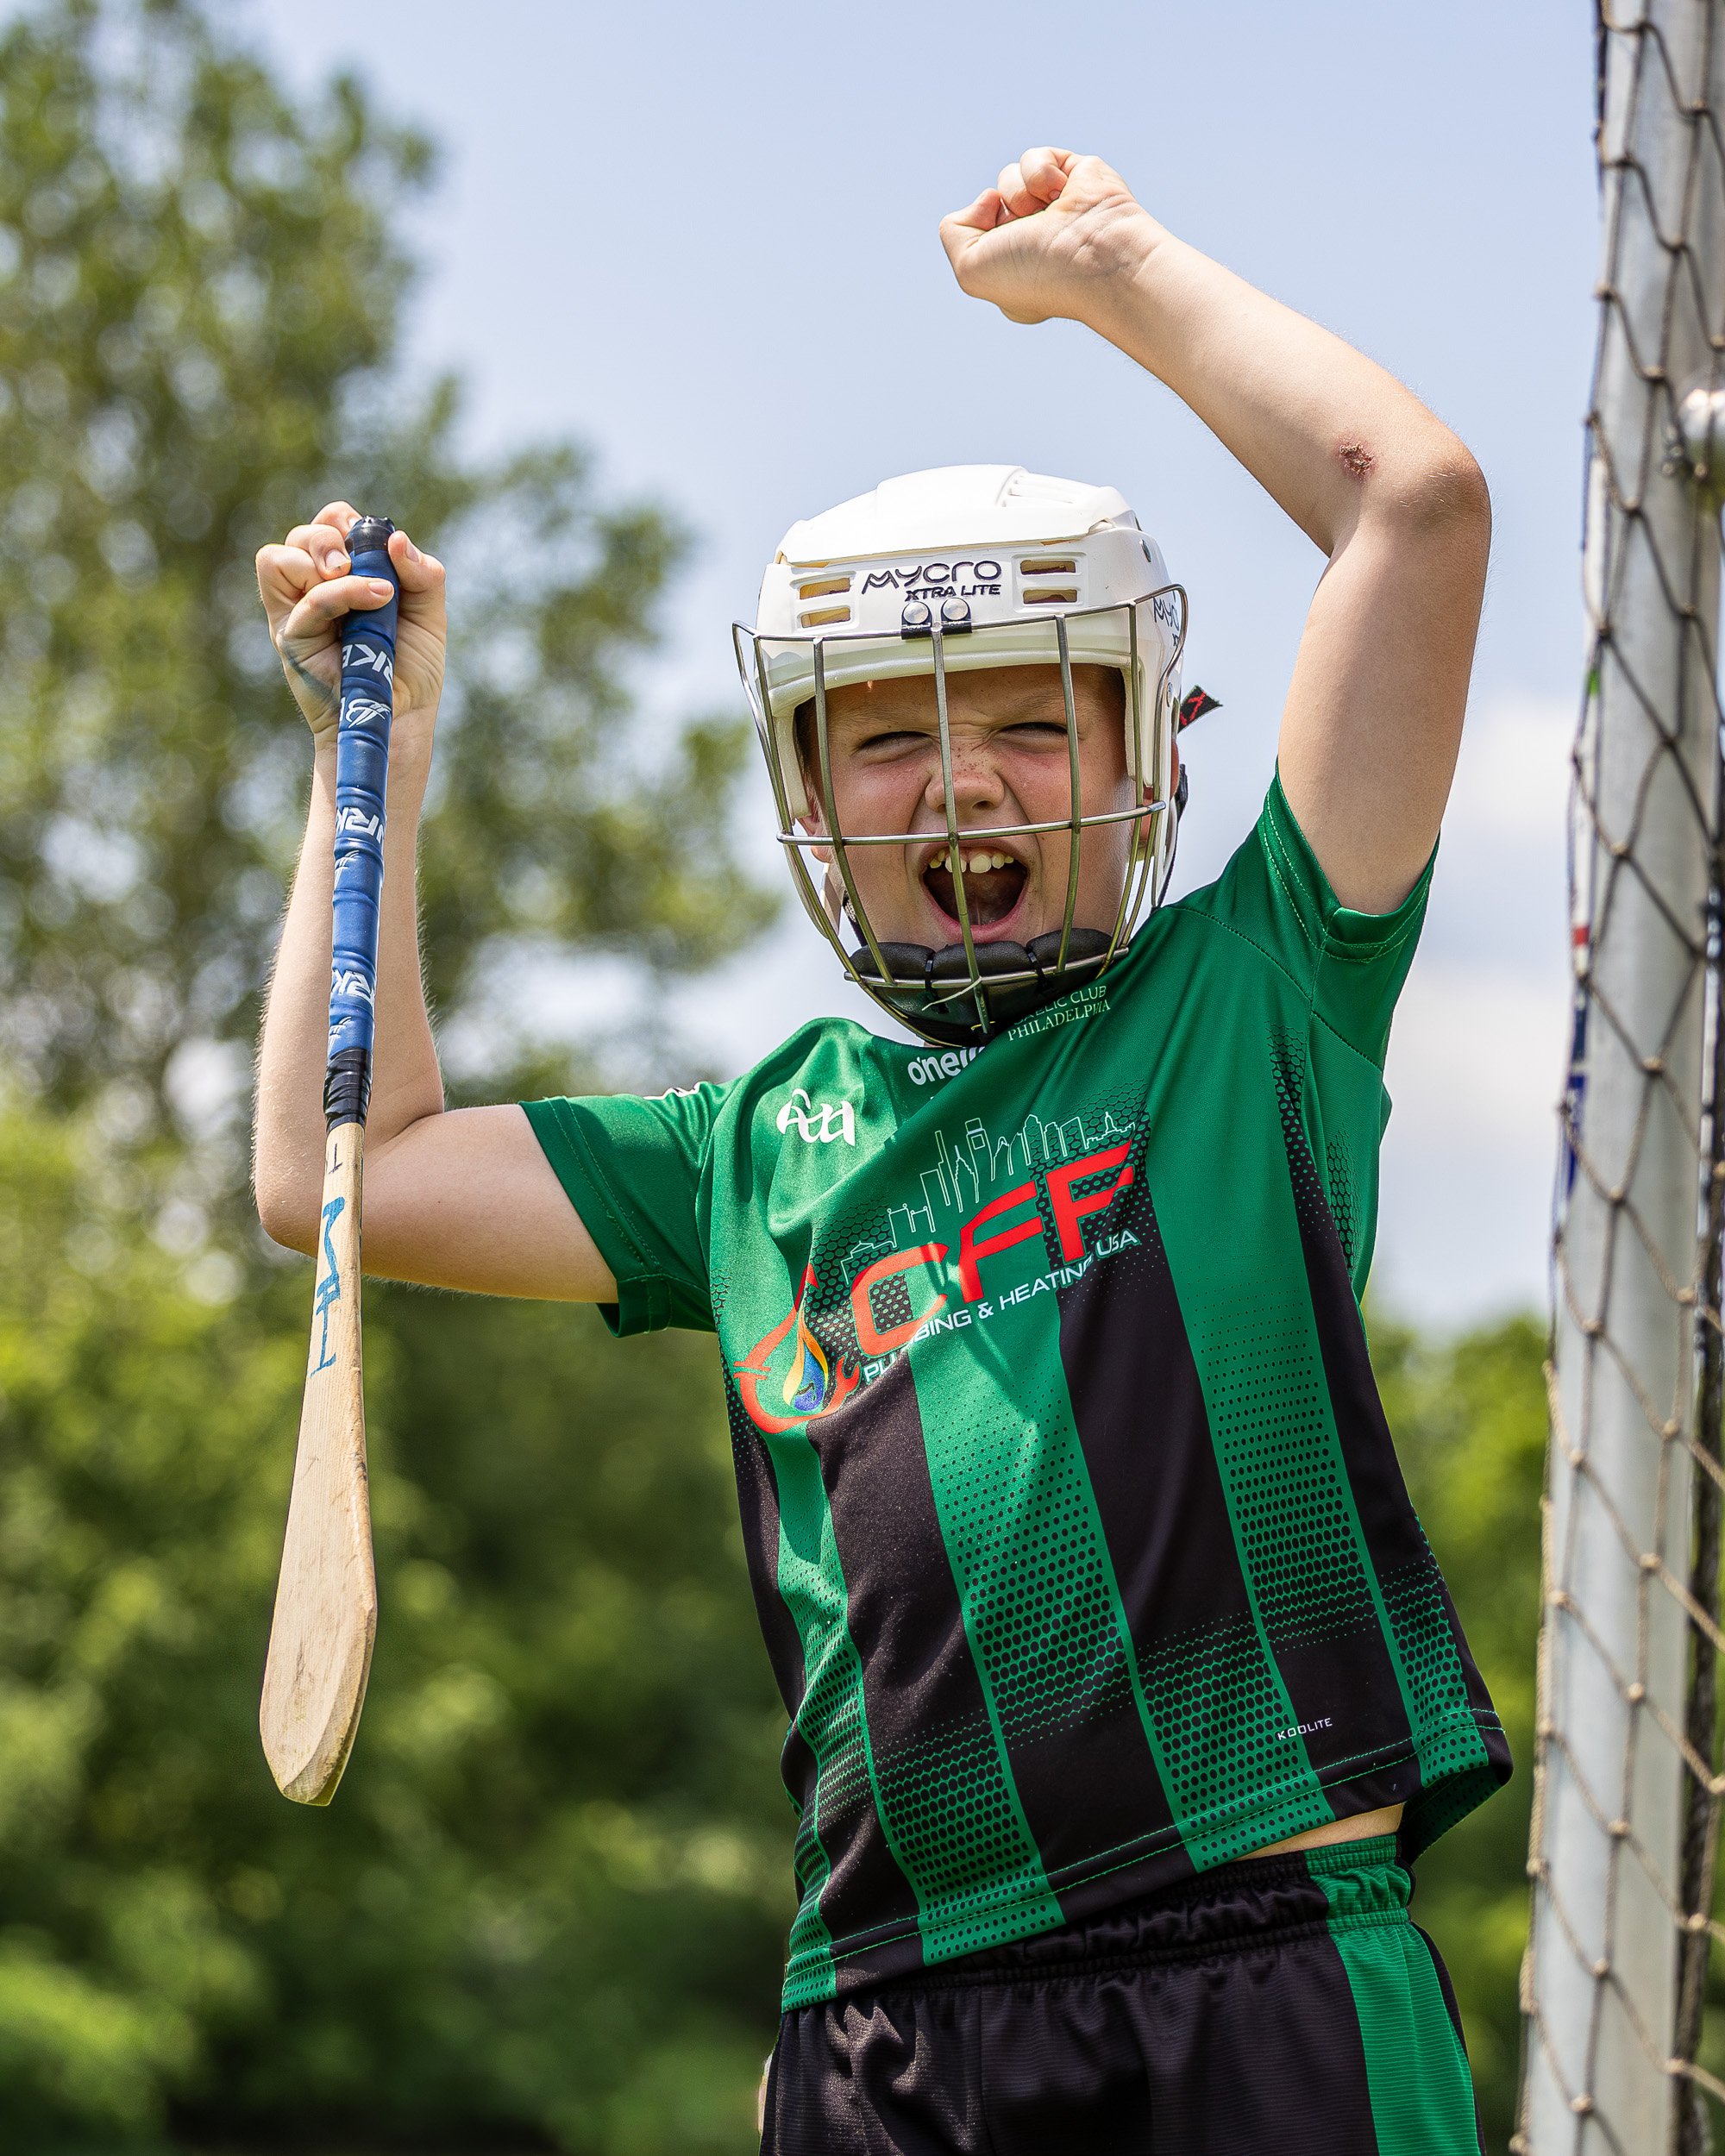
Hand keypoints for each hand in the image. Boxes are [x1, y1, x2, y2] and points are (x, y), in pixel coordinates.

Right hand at [256, 502, 446, 746]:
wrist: (401, 718)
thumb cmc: (411, 671)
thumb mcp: (429, 614)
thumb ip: (422, 574)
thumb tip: (395, 538)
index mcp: (343, 577)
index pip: (327, 524)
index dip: (345, 521)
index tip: (376, 545)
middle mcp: (314, 589)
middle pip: (302, 534)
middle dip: (331, 535)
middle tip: (359, 563)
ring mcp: (297, 612)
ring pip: (279, 555)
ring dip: (321, 555)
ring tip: (360, 581)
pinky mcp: (291, 636)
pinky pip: (301, 597)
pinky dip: (338, 591)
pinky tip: (374, 599)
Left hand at [939, 147, 1154, 326]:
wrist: (1095, 254)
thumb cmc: (1037, 271)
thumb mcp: (970, 269)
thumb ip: (953, 232)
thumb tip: (989, 197)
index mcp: (1012, 271)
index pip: (973, 236)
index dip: (977, 237)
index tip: (1002, 251)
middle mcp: (1033, 241)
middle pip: (990, 204)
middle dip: (1000, 214)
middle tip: (1027, 233)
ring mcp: (1055, 209)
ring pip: (1007, 177)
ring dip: (1018, 192)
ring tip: (1046, 213)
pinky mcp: (1075, 177)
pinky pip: (1034, 157)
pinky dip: (1040, 172)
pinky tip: (1062, 193)